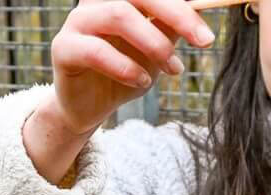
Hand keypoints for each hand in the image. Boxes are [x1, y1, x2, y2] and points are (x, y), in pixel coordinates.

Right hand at [49, 0, 215, 135]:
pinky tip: (143, 81)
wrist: (91, 107)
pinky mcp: (63, 48)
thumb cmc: (125, 72)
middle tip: (204, 40)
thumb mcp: (157, 49)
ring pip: (119, 15)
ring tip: (173, 69)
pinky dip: (126, 67)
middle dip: (177, 14)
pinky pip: (96, 51)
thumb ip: (172, 27)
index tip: (207, 27)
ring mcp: (77, 21)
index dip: (180, 2)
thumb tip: (200, 10)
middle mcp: (96, 1)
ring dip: (154, 43)